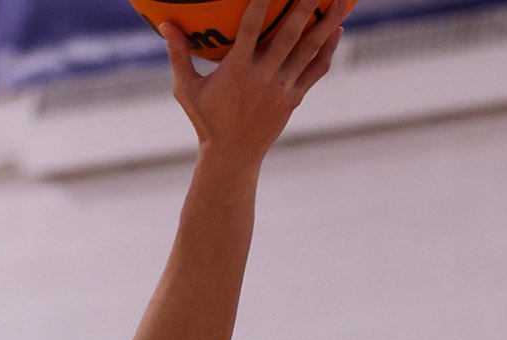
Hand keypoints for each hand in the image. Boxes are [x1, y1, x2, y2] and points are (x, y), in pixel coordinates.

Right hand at [161, 0, 356, 159]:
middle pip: (288, 35)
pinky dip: (328, 49)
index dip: (259, 4)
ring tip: (341, 1)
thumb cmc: (206, 120)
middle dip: (304, 7)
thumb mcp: (186, 89)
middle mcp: (263, 78)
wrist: (232, 156)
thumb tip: (165, 24)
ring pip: (309, 50)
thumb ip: (178, 55)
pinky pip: (316, 70)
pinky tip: (337, 30)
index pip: (249, 29)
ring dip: (327, 23)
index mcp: (236, 72)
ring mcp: (282, 88)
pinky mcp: (294, 98)